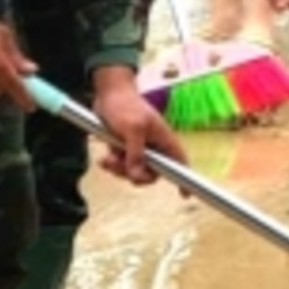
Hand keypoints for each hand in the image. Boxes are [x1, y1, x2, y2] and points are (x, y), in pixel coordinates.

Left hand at [88, 68, 183, 184]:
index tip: (185, 195)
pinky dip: (113, 164)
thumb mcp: (132, 129)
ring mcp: (140, 147)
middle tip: (119, 165)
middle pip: (151, 173)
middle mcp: (154, 146)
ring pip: (134, 171)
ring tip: (107, 159)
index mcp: (163, 139)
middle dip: (134, 174)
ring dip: (119, 169)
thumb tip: (137, 174)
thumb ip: (136, 153)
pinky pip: (122, 165)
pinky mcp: (126, 148)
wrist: (109, 93)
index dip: (184, 178)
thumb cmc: (125, 106)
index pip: (180, 161)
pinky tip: (104, 157)